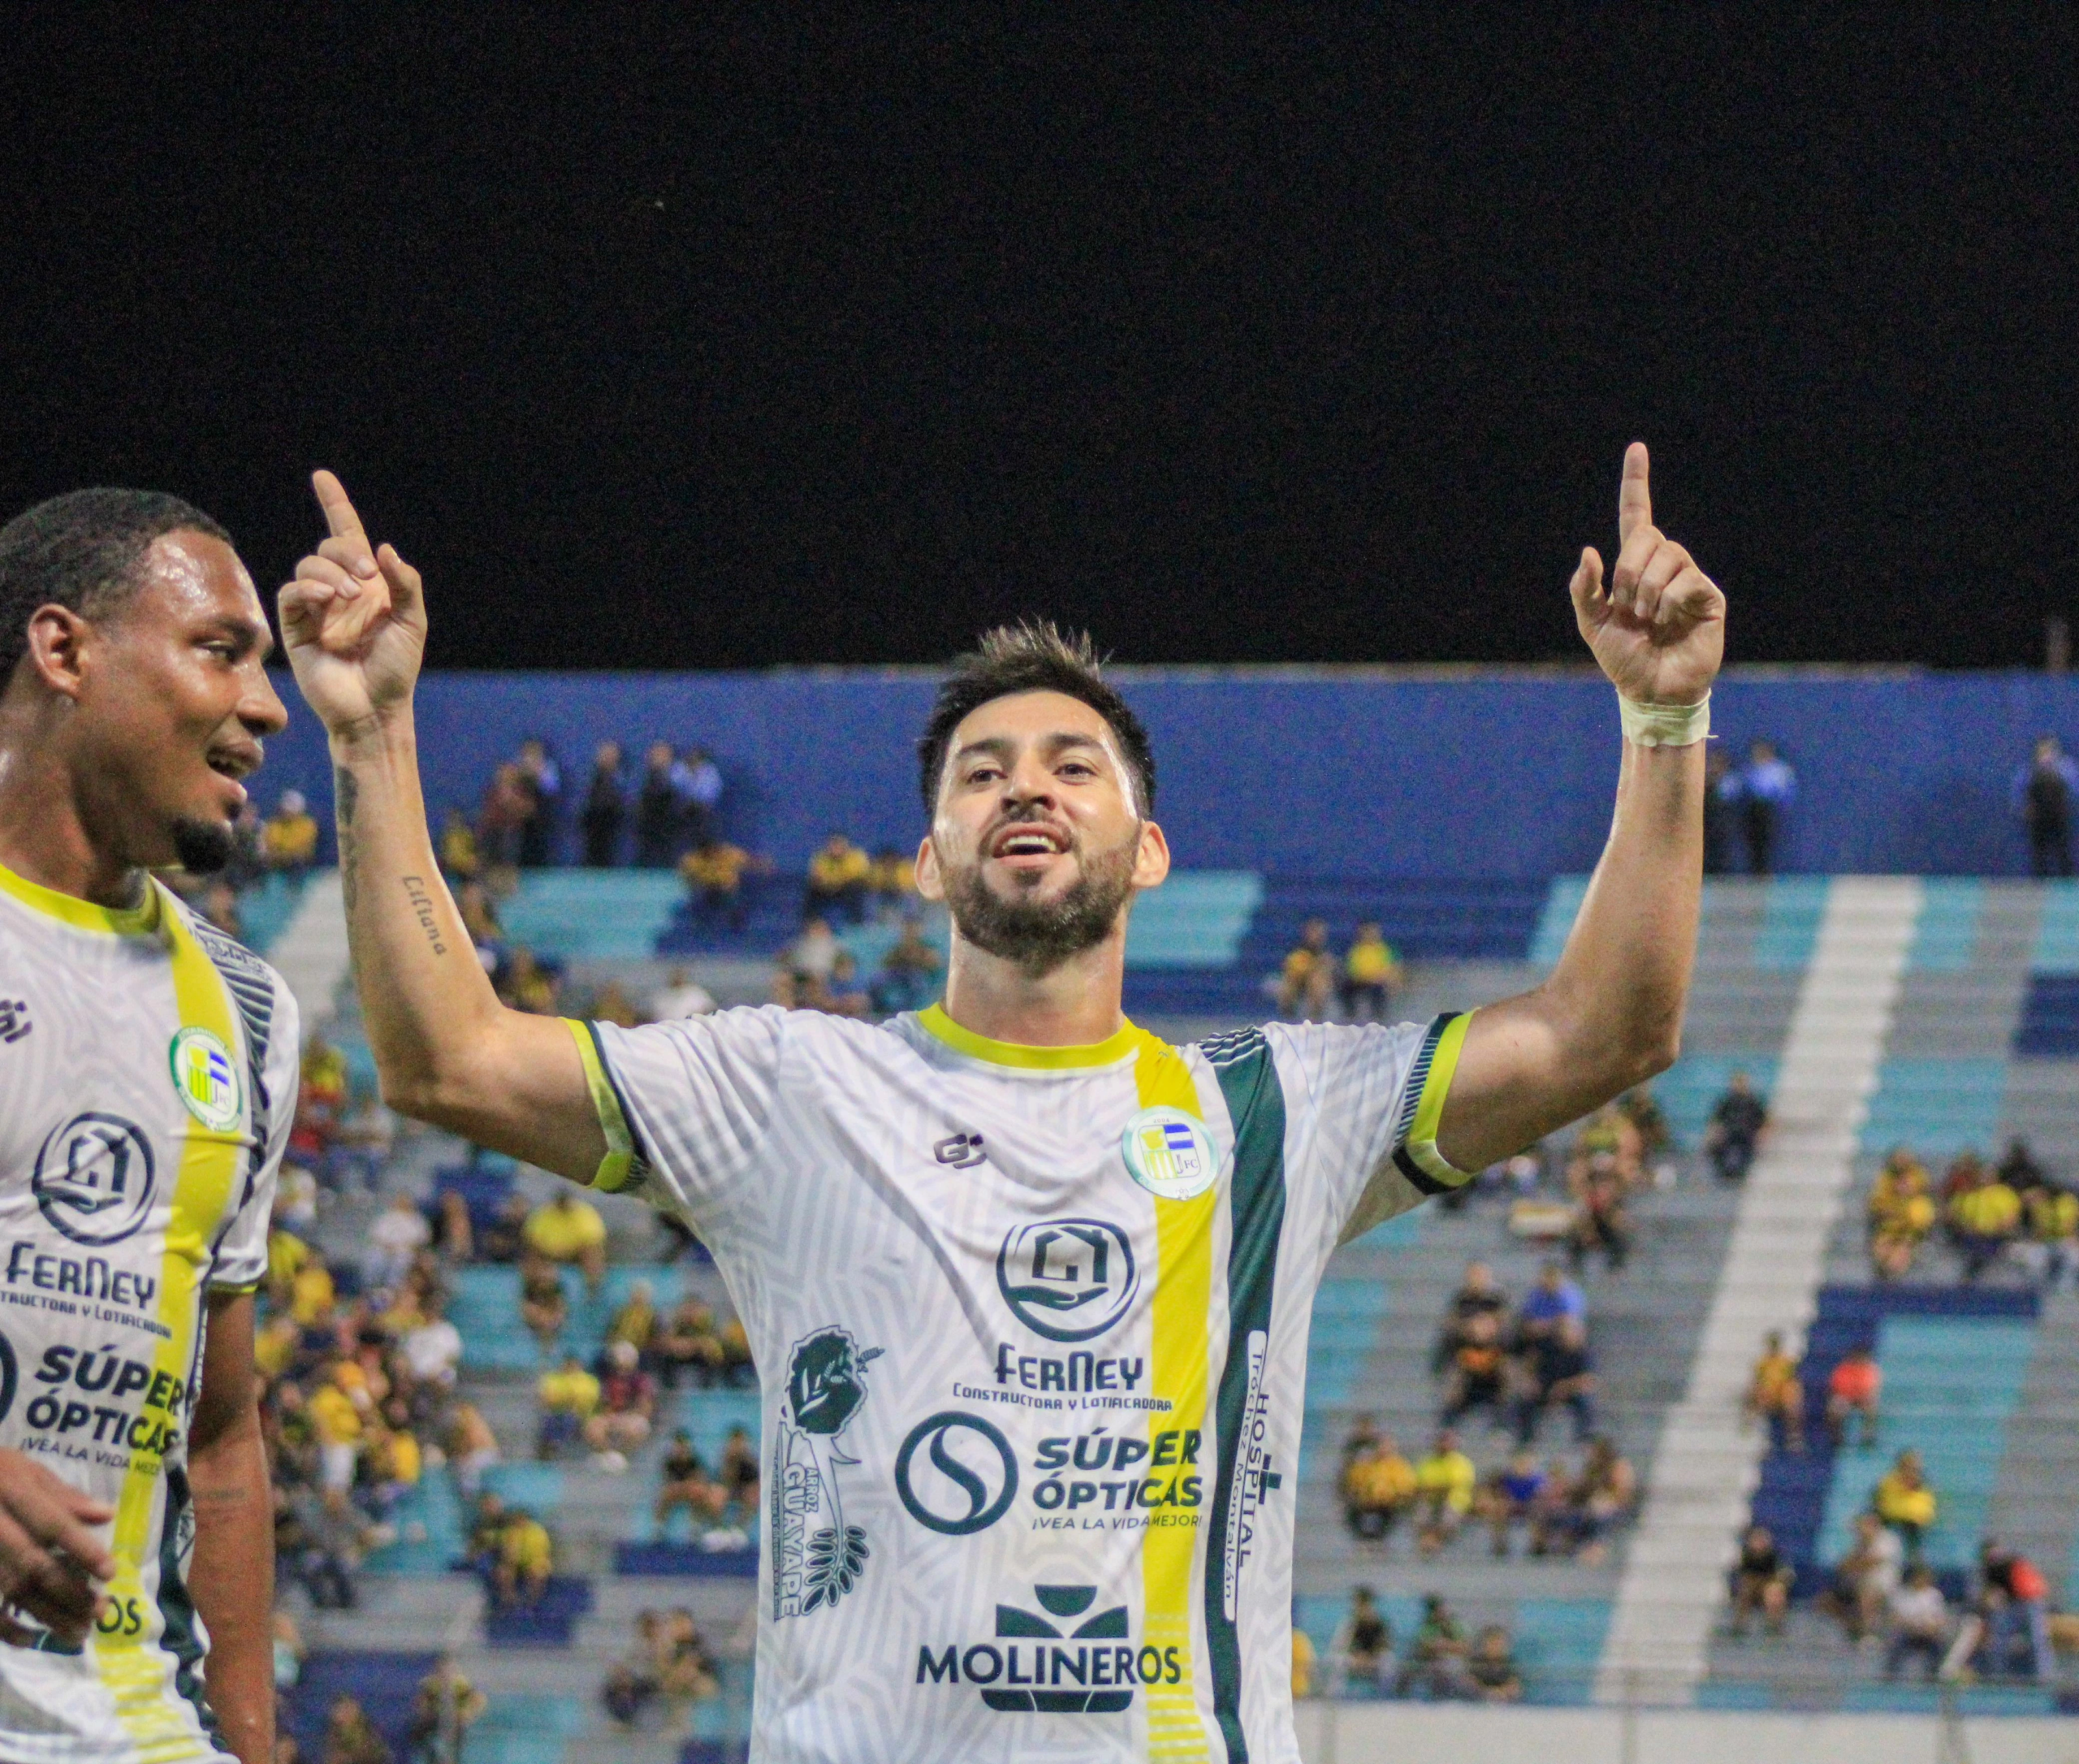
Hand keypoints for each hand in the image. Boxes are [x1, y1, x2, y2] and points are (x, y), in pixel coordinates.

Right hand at [0, 1448, 115, 1648]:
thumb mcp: (22, 1467)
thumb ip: (61, 1495)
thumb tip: (106, 1515)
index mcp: (10, 1488)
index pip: (50, 1523)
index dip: (81, 1549)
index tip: (111, 1573)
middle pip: (30, 1563)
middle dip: (68, 1591)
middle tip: (99, 1612)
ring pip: (9, 1588)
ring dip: (45, 1613)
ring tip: (77, 1632)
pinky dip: (4, 1626)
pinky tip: (30, 1639)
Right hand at [278, 472, 427, 737]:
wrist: (376, 707)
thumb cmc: (396, 669)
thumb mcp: (413, 623)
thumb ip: (404, 583)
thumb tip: (383, 548)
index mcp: (368, 585)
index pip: (348, 536)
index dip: (335, 505)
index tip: (321, 477)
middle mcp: (339, 591)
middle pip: (329, 545)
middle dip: (347, 552)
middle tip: (368, 580)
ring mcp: (315, 607)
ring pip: (309, 563)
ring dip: (331, 571)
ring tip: (350, 596)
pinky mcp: (296, 627)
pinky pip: (292, 591)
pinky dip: (309, 587)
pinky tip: (328, 598)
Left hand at [1570, 443, 1724, 705]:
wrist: (1651, 691)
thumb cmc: (1623, 658)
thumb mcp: (1592, 625)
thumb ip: (1584, 589)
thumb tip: (1590, 551)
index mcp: (1634, 566)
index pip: (1637, 515)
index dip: (1636, 482)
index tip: (1637, 448)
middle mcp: (1664, 565)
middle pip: (1645, 538)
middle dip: (1628, 573)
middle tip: (1629, 609)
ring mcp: (1688, 578)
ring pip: (1666, 557)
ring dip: (1647, 592)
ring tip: (1648, 619)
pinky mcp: (1708, 596)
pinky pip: (1686, 580)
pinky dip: (1669, 601)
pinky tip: (1668, 620)